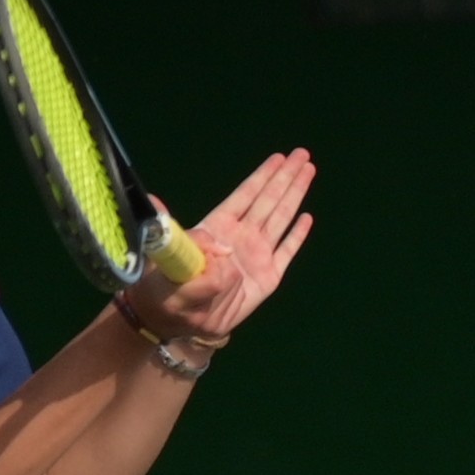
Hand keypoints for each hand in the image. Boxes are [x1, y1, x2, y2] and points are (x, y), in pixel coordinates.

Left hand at [122, 146, 315, 346]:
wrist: (178, 320)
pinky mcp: (268, 278)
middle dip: (285, 177)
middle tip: (301, 154)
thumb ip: (195, 253)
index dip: (261, 176)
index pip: (245, 196)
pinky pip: (287, 252)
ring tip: (308, 172)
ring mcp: (256, 256)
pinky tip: (307, 218)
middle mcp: (241, 236)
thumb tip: (222, 249)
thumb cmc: (166, 288)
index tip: (278, 158)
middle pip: (268, 200)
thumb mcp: (173, 264)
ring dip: (294, 195)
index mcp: (218, 228)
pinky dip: (297, 235)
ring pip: (280, 218)